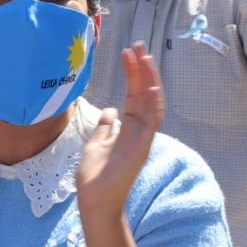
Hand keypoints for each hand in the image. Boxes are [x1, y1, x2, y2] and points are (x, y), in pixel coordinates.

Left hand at [76, 43, 162, 220]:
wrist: (94, 201)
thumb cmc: (95, 176)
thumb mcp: (96, 144)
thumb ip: (106, 127)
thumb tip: (110, 111)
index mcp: (129, 128)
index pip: (134, 95)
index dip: (133, 73)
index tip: (128, 53)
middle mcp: (139, 131)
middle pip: (145, 94)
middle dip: (143, 69)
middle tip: (138, 45)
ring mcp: (142, 140)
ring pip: (152, 104)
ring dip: (149, 80)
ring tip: (144, 57)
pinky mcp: (141, 150)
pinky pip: (151, 124)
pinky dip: (152, 105)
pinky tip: (150, 87)